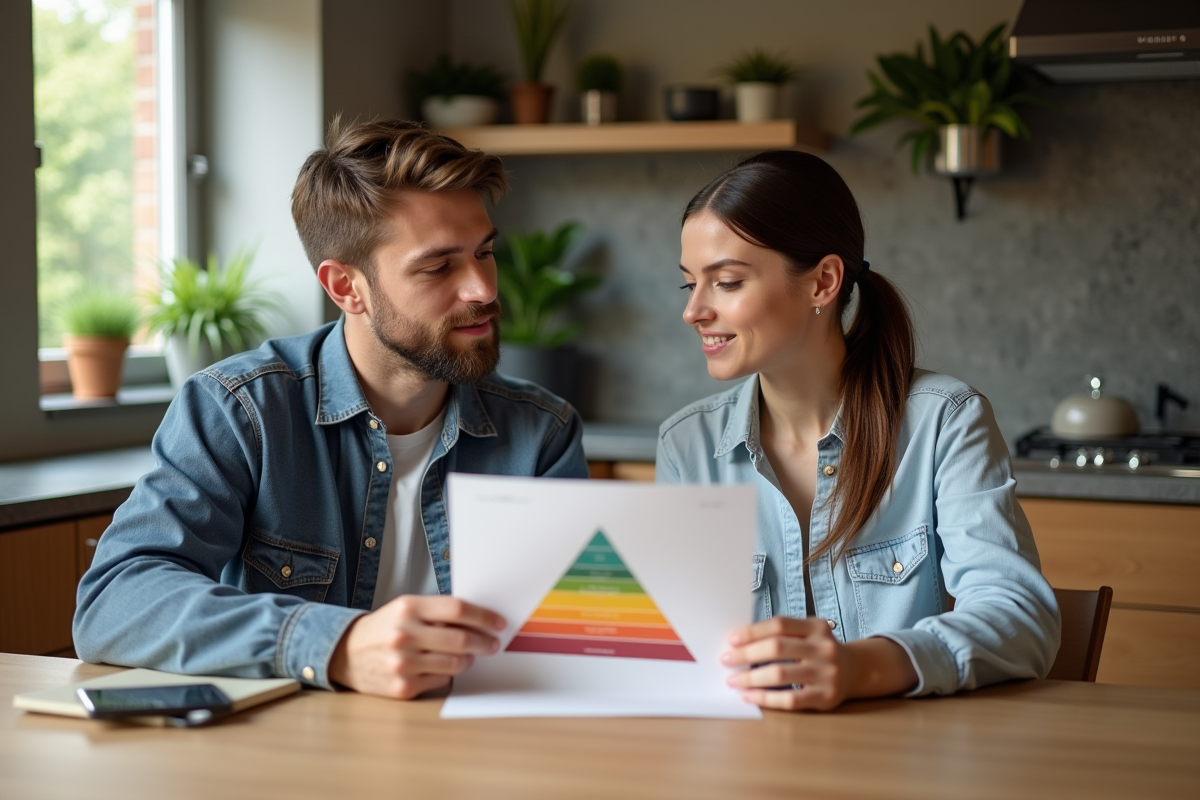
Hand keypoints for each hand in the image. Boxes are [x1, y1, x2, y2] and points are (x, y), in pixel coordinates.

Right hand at [328, 595, 505, 698]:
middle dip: (484, 642)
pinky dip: (447, 675)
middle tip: (493, 644)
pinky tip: (441, 667)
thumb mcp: (405, 609)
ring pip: (455, 664)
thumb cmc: (383, 629)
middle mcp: (405, 635)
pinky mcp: (403, 687)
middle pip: (461, 639)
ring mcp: (403, 664)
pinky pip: (441, 681)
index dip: (484, 616)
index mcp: (408, 609)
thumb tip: (478, 620)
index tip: (498, 623)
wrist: (345, 654)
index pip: (458, 609)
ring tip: (468, 656)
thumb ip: (438, 612)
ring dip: (468, 660)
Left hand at [721, 617, 916, 711]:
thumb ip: (782, 634)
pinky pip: (790, 699)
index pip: (779, 624)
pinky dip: (765, 698)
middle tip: (726, 660)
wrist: (856, 670)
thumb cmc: (819, 650)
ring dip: (751, 678)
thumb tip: (739, 641)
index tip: (731, 639)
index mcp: (816, 627)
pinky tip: (749, 696)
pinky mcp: (825, 697)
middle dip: (746, 654)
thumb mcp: (808, 634)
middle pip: (777, 648)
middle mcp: (824, 648)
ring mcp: (826, 673)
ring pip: (780, 674)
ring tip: (733, 680)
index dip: (753, 631)